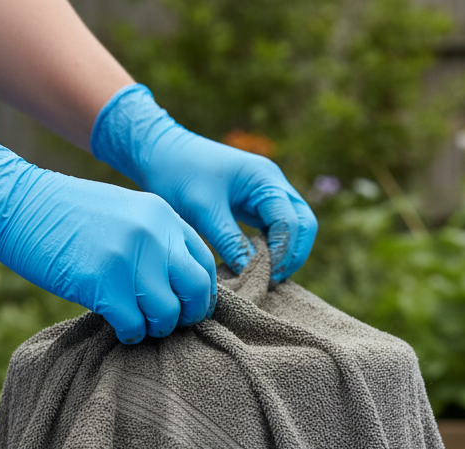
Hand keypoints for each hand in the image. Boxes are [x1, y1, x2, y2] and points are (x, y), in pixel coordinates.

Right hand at [0, 132, 215, 343]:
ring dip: (156, 328)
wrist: (16, 203)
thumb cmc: (67, 216)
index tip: (183, 307)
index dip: (199, 294)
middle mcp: (153, 235)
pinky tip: (119, 327)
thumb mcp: (124, 213)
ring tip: (139, 324)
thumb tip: (178, 286)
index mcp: (163, 217)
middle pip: (196, 291)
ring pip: (167, 314)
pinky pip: (134, 325)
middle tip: (165, 322)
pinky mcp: (103, 282)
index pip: (205, 264)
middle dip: (186, 315)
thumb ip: (155, 242)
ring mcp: (129, 258)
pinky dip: (130, 334)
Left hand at [91, 85, 317, 281]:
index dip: (282, 253)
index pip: (291, 222)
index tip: (262, 276)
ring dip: (284, 254)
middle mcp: (273, 185)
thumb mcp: (204, 211)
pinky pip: (276, 230)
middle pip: (304, 225)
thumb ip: (230, 242)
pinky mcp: (255, 205)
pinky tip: (253, 265)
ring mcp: (267, 194)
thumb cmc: (179, 175)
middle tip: (269, 280)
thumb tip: (251, 273)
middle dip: (292, 255)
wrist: (160, 153)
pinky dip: (271, 249)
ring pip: (294, 229)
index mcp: (265, 179)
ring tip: (262, 276)